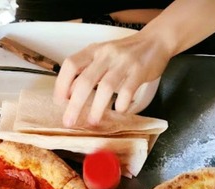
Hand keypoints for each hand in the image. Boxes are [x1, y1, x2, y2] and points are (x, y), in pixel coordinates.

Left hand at [53, 32, 173, 126]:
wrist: (155, 41)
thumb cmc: (126, 52)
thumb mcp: (103, 56)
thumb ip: (89, 71)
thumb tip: (71, 94)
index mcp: (94, 50)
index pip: (71, 65)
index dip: (62, 84)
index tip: (59, 102)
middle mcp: (106, 55)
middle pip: (85, 80)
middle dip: (75, 104)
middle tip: (69, 121)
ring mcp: (123, 63)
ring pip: (105, 87)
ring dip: (97, 108)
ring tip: (93, 122)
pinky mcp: (139, 71)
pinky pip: (128, 90)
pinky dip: (121, 104)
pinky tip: (119, 111)